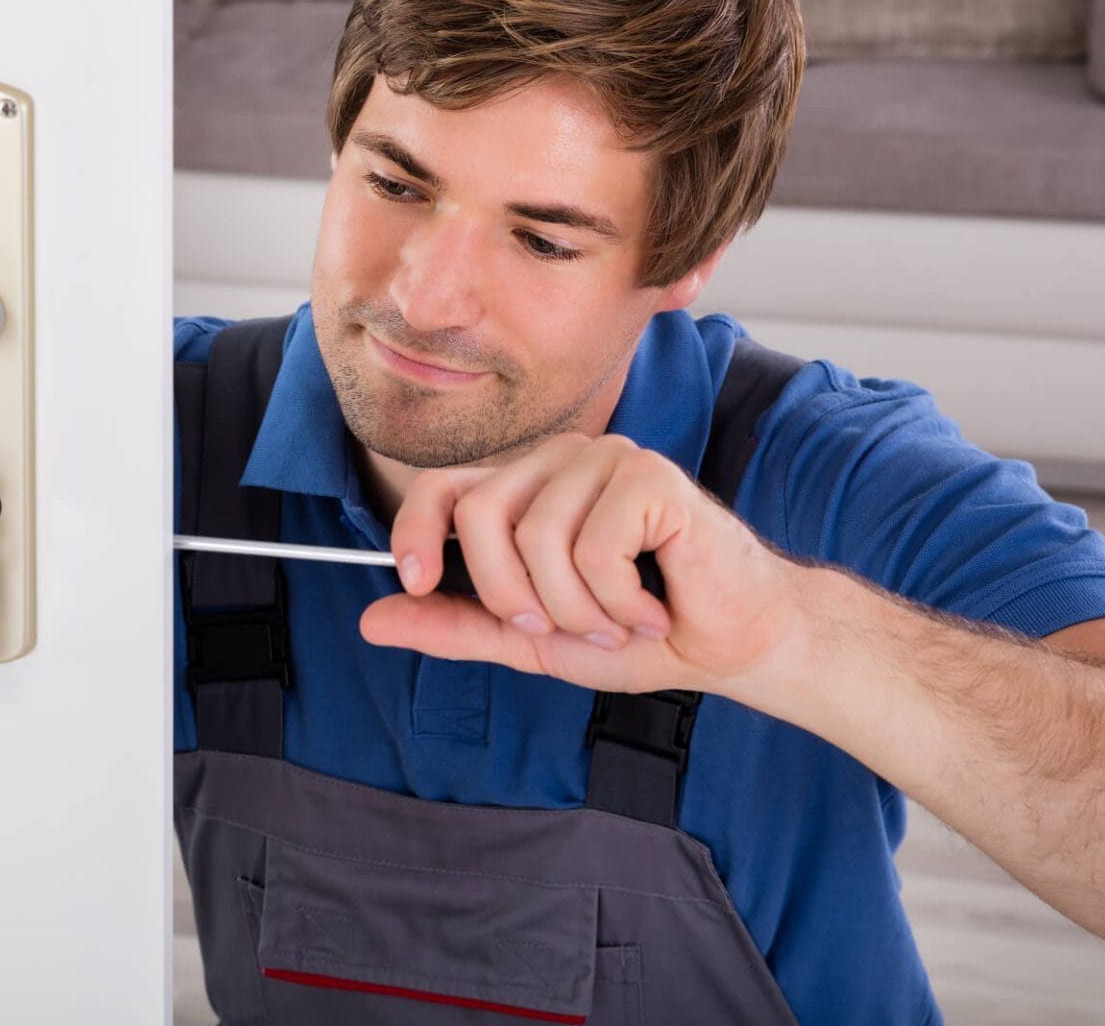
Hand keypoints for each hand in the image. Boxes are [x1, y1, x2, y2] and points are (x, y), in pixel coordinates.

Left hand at [359, 433, 805, 694]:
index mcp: (528, 489)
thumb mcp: (530, 640)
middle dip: (512, 596)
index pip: (444, 487)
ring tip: (618, 622)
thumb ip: (457, 625)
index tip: (413, 580)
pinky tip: (652, 608)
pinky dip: (618, 601)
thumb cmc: (639, 634)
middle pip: (481, 514)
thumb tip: (372, 619)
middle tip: (561, 629)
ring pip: (538, 538)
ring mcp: (608, 460)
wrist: (733, 645)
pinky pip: (594, 547)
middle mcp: (563, 462)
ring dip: (576, 609)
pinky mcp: (652, 476)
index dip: (415, 529)